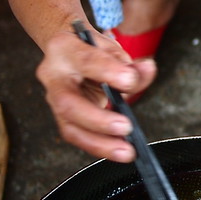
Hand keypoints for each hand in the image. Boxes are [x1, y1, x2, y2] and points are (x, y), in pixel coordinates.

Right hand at [35, 27, 156, 161]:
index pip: (86, 61)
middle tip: (126, 126)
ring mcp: (54, 99)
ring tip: (126, 151)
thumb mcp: (112, 49)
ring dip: (100, 143)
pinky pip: (78, 136)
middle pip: (68, 103)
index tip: (130, 80)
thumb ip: (131, 64)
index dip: (108, 72)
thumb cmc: (92, 50)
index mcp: (65, 49)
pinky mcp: (62, 117)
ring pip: (70, 127)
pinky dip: (100, 146)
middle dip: (98, 119)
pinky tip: (118, 150)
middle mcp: (53, 75)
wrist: (69, 51)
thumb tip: (146, 70)